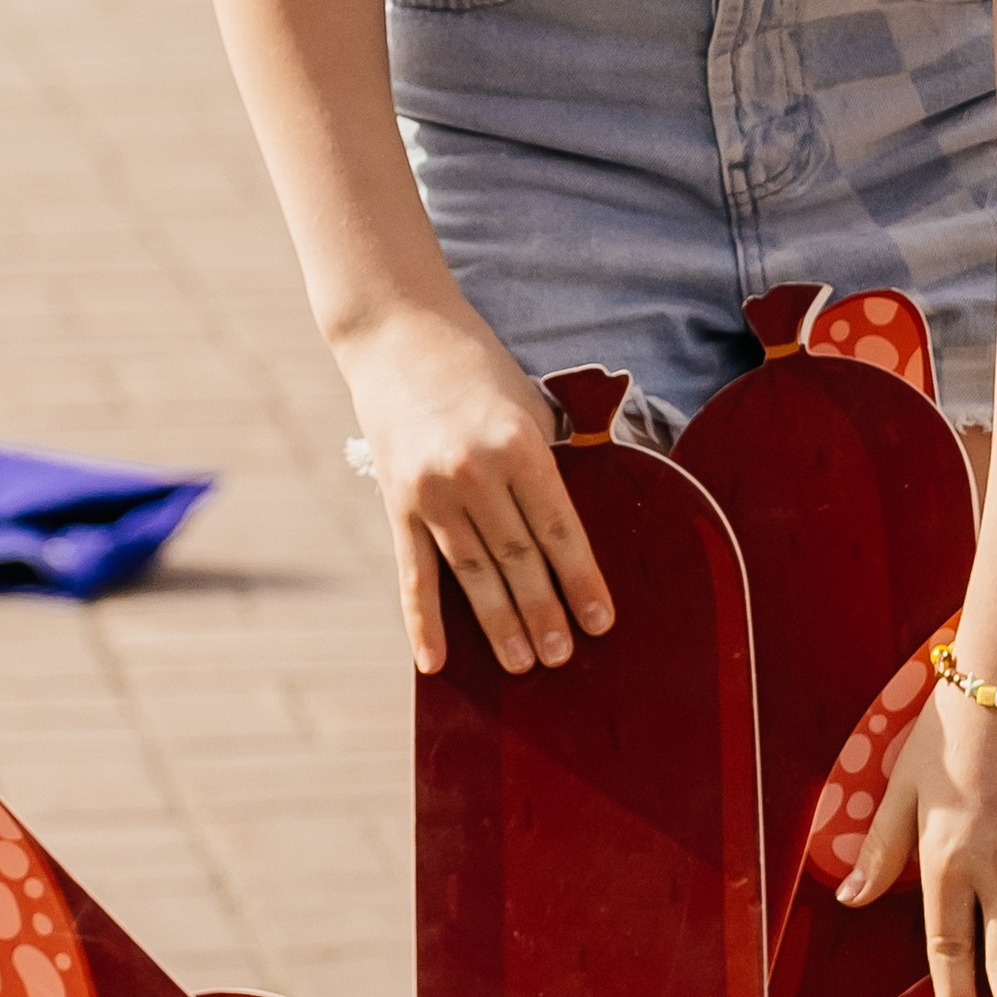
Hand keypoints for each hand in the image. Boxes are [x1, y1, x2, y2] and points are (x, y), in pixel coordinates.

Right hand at [339, 310, 613, 678]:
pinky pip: (414, 572)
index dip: (581, 580)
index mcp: (518, 445)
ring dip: (498, 623)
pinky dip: (423, 621)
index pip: (559, 529)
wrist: (396, 332)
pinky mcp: (397, 501)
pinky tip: (434, 662)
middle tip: (561, 658)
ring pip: (473, 573)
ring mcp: (430, 491)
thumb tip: (566, 528)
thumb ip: (545, 462)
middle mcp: (474, 472)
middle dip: (543, 612)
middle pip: (518, 558)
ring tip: (520, 664)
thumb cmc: (476, 366)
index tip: (600, 622)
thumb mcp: (527, 404)